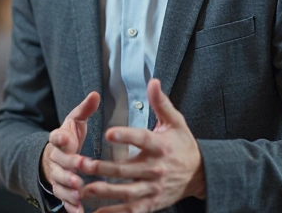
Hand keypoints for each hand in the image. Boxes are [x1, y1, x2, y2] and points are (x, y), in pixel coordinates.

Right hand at [41, 91, 100, 212]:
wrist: (53, 158)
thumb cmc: (70, 138)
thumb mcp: (74, 122)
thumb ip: (84, 109)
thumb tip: (95, 93)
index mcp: (59, 140)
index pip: (56, 137)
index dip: (59, 138)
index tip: (65, 138)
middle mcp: (55, 158)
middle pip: (60, 163)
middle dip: (69, 167)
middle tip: (79, 172)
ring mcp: (56, 175)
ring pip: (60, 183)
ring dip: (68, 188)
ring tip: (78, 193)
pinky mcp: (60, 189)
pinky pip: (63, 199)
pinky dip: (70, 206)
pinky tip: (79, 211)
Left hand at [77, 79, 204, 212]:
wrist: (200, 174)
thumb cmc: (183, 145)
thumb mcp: (176, 122)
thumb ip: (161, 103)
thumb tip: (152, 81)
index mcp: (160, 147)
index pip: (142, 140)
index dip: (126, 136)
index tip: (108, 133)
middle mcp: (156, 169)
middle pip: (127, 170)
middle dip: (102, 168)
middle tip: (81, 163)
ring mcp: (153, 188)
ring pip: (126, 192)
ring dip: (104, 191)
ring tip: (83, 188)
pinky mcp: (152, 203)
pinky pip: (131, 210)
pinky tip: (96, 212)